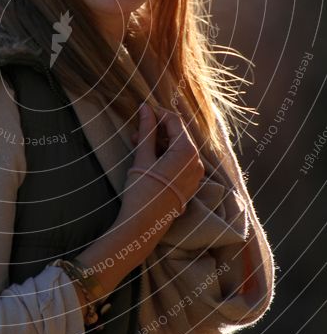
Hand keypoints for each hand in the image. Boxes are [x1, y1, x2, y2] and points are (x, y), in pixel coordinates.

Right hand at [120, 102, 203, 224]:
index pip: (175, 121)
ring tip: (138, 145)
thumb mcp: (142, 157)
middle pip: (178, 135)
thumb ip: (146, 130)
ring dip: (160, 143)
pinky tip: (149, 158)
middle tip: (136, 132)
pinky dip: (166, 155)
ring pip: (179, 148)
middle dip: (157, 130)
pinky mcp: (190, 184)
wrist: (143, 225)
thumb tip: (145, 108)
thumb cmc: (141, 190)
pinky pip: (181, 162)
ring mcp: (196, 175)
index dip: (158, 114)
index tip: (142, 111)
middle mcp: (196, 162)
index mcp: (187, 152)